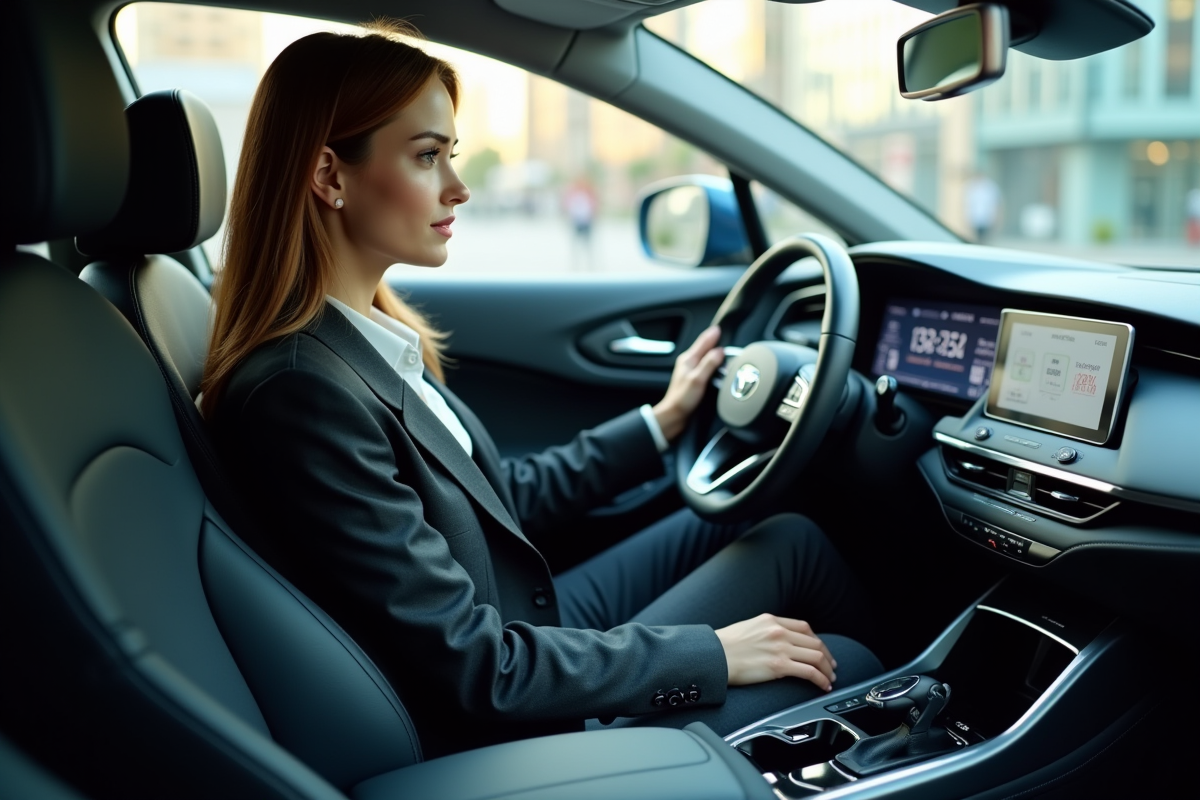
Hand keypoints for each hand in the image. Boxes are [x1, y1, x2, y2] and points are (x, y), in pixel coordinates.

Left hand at [652, 325, 723, 441]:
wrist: (674, 415)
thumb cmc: (682, 399)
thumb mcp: (698, 379)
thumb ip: (709, 363)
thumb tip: (720, 351)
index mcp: (688, 359)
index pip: (703, 341)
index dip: (712, 334)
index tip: (720, 327)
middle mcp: (688, 363)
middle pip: (703, 347)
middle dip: (714, 341)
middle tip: (723, 335)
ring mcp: (690, 371)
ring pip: (704, 356)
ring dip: (713, 352)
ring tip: (722, 348)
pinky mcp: (693, 380)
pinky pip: (705, 366)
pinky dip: (712, 363)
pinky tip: (717, 366)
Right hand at [715, 614, 838, 690]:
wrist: (713, 655)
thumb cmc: (723, 645)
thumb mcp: (747, 627)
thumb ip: (764, 631)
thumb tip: (774, 642)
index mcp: (771, 620)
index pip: (804, 627)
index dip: (816, 640)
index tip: (820, 649)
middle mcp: (779, 631)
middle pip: (814, 642)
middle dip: (826, 655)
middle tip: (831, 665)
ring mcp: (781, 648)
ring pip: (816, 656)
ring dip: (827, 668)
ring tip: (830, 677)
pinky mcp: (780, 666)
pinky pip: (809, 672)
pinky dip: (821, 679)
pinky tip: (823, 685)